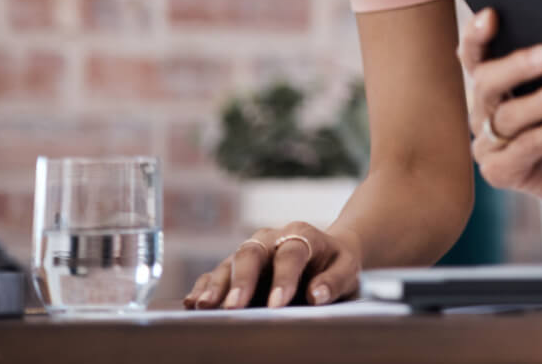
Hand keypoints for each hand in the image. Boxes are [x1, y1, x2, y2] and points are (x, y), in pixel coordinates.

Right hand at [182, 223, 359, 309]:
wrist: (326, 253)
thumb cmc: (336, 263)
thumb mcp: (348, 268)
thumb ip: (335, 280)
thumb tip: (317, 294)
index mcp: (302, 234)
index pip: (291, 253)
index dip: (284, 278)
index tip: (278, 305)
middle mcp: (271, 238)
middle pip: (252, 253)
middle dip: (241, 280)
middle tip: (234, 307)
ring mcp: (251, 251)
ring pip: (230, 263)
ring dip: (217, 286)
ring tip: (205, 307)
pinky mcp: (236, 267)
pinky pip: (216, 274)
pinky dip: (204, 287)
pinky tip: (193, 303)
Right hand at [459, 9, 541, 211]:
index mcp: (491, 83)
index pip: (474, 54)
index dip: (477, 35)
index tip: (491, 14)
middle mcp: (482, 112)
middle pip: (487, 84)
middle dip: (516, 66)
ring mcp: (487, 145)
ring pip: (507, 117)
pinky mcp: (500, 173)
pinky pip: (524, 149)